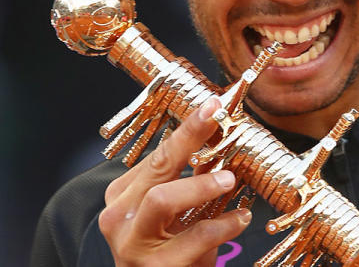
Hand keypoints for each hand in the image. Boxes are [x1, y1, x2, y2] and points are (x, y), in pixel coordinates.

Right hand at [98, 97, 251, 265]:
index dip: (187, 129)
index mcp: (122, 197)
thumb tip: (221, 143)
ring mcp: (132, 244)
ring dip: (201, 185)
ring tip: (229, 180)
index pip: (157, 155)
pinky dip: (223, 224)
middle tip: (220, 121)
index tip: (212, 106)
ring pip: (163, 199)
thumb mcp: (176, 216)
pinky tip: (241, 219)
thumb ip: (192, 183)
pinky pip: (195, 236)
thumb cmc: (170, 255)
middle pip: (157, 167)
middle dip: (190, 138)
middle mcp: (118, 217)